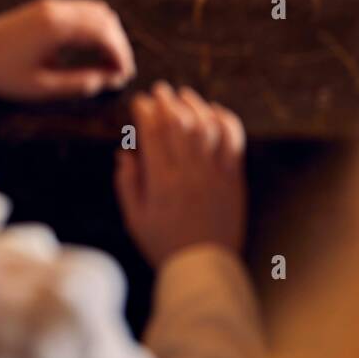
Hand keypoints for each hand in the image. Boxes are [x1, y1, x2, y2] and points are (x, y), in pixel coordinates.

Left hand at [0, 0, 135, 101]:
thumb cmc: (1, 73)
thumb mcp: (40, 86)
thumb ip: (77, 83)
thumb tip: (106, 81)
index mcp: (57, 26)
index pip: (103, 33)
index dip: (120, 54)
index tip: (125, 75)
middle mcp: (58, 8)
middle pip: (104, 19)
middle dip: (118, 44)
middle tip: (122, 71)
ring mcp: (51, 4)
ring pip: (95, 10)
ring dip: (108, 33)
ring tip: (110, 61)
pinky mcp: (45, 6)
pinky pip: (81, 10)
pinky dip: (95, 26)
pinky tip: (94, 46)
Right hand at [114, 82, 245, 266]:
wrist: (204, 266)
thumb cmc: (164, 244)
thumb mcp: (135, 219)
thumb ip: (128, 184)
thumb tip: (124, 153)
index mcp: (162, 182)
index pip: (153, 134)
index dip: (145, 112)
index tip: (140, 102)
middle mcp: (189, 173)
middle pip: (179, 124)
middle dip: (167, 102)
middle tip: (160, 91)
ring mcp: (214, 173)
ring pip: (206, 126)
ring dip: (194, 105)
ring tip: (184, 95)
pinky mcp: (234, 177)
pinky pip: (233, 141)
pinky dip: (225, 121)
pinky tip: (215, 111)